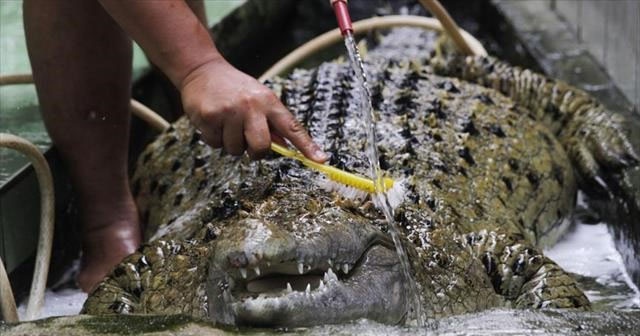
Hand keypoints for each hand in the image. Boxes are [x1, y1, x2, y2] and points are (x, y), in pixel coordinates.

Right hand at [180, 58, 326, 161]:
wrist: (202, 70)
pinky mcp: (209, 117)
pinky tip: (213, 121)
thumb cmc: (234, 88)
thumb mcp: (259, 98)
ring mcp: (229, 111)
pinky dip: (213, 138)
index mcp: (268, 101)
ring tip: (226, 123)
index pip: (292, 127)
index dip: (307, 145)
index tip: (321, 159)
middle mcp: (251, 106)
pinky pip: (215, 144)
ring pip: (235, 149)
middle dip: (254, 152)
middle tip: (247, 141)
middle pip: (261, 147)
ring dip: (230, 143)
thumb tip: (285, 147)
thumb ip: (271, 122)